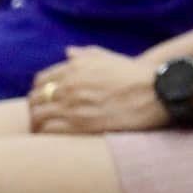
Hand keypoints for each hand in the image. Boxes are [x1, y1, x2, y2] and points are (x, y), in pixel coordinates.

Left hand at [29, 46, 166, 134]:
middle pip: (35, 100)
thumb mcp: (110, 57)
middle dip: (36, 109)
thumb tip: (68, 52)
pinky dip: (47, 135)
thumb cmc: (136, 75)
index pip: (41, 81)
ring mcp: (73, 105)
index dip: (40, 92)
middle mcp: (70, 84)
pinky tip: (54, 140)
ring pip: (38, 117)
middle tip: (42, 120)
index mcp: (75, 67)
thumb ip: (86, 54)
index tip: (45, 101)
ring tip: (45, 133)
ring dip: (39, 125)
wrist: (156, 92)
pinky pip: (49, 131)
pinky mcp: (80, 124)